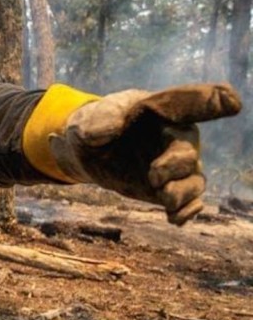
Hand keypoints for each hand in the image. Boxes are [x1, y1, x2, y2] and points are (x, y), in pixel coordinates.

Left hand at [50, 83, 240, 224]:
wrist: (88, 152)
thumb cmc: (94, 125)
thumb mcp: (89, 117)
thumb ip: (99, 119)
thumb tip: (110, 130)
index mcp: (161, 109)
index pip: (189, 101)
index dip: (212, 100)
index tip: (231, 102)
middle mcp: (176, 135)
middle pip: (188, 150)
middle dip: (176, 165)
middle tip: (153, 175)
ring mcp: (176, 163)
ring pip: (194, 179)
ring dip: (183, 193)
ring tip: (166, 202)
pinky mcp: (169, 187)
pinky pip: (190, 200)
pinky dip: (186, 211)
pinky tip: (174, 219)